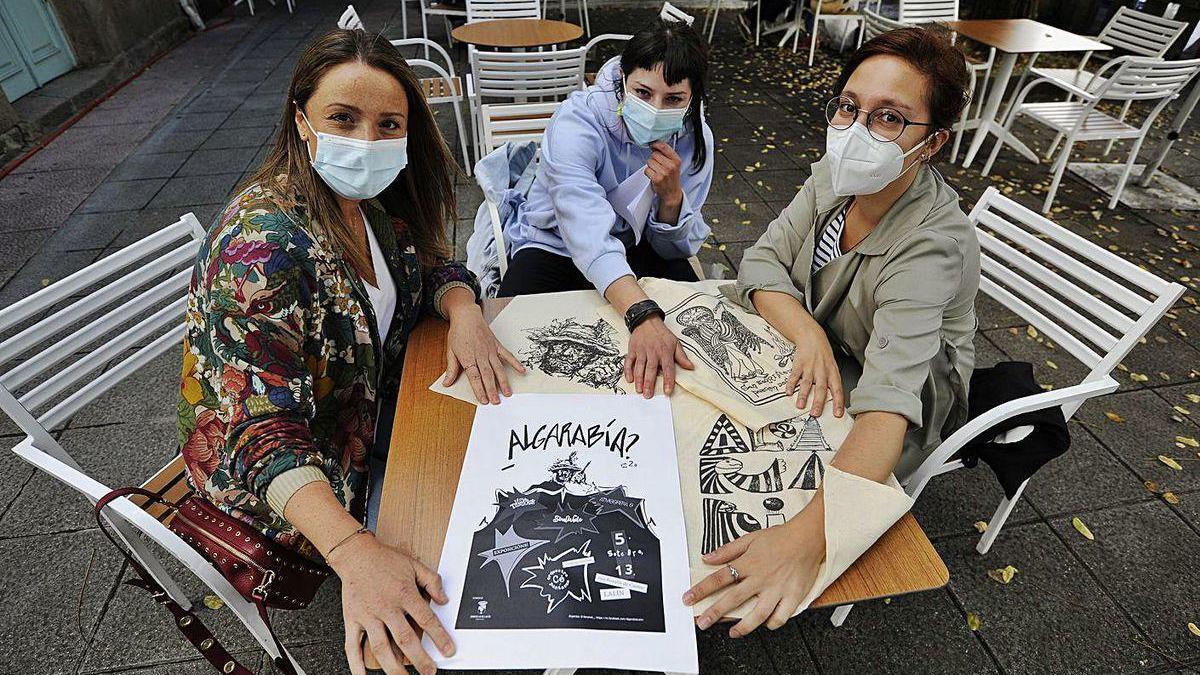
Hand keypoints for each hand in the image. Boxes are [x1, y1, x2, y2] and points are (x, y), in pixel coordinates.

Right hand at [330, 534, 453, 674]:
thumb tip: (444, 599)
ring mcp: (368, 616)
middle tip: (429, 671)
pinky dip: (356, 664)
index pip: (426, 620)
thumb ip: (432, 581)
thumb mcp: (414, 565)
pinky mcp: (352, 620)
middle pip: (405, 639)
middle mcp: (386, 607)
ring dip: (392, 667)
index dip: (439, 637)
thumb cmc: (384, 560)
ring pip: (381, 647)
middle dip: (419, 659)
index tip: (448, 651)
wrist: (356, 554)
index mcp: (404, 594)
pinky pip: (352, 645)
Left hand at [443, 304, 524, 403]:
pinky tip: (522, 371)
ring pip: (498, 368)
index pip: (474, 377)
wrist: (467, 316)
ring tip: (507, 393)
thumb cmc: (458, 333)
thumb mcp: (451, 351)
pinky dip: (515, 363)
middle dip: (492, 389)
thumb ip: (451, 368)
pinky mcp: (496, 345)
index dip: (479, 389)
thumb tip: (446, 383)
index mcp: (468, 357)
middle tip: (496, 402)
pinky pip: (507, 355)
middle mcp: (480, 354)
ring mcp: (490, 350)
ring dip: (503, 381)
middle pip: (487, 375)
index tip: (483, 400)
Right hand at [624, 316, 692, 397]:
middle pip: (651, 370)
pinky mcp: (632, 350)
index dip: (668, 380)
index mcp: (665, 352)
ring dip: (639, 379)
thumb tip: (691, 367)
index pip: (668, 368)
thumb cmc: (662, 334)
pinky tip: (629, 379)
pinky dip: (628, 370)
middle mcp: (653, 352)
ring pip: (639, 367)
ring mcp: (641, 351)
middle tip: (648, 395)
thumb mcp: (675, 343)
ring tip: (639, 390)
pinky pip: (629, 361)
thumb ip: (682, 357)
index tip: (668, 391)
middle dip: (649, 383)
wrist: (647, 321)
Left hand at [645, 141, 682, 207]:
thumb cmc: (672, 178)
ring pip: (649, 162)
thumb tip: (655, 144)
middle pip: (654, 154)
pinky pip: (646, 170)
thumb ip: (667, 154)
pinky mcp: (657, 179)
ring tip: (657, 171)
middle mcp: (671, 166)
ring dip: (651, 166)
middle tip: (658, 165)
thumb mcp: (674, 164)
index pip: (664, 147)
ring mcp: (664, 173)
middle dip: (654, 158)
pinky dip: (648, 172)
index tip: (653, 145)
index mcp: (676, 160)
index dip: (656, 144)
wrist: (672, 193)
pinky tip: (654, 175)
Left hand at [683, 511, 825, 636]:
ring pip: (758, 613)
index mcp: (749, 563)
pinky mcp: (793, 596)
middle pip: (733, 598)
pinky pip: (781, 616)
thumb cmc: (780, 537)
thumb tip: (708, 557)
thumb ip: (728, 550)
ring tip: (733, 633)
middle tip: (702, 622)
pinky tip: (765, 625)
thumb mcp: (750, 538)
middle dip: (715, 612)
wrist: (808, 537)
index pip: (719, 578)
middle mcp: (761, 578)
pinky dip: (773, 623)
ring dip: (744, 626)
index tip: (689, 598)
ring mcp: (777, 589)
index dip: (702, 589)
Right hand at [786, 322, 843, 416]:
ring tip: (800, 406)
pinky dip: (791, 384)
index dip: (838, 402)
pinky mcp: (799, 363)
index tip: (838, 414)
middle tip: (815, 413)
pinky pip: (794, 375)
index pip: (837, 389)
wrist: (812, 336)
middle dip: (818, 402)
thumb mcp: (831, 367)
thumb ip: (830, 382)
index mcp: (832, 372)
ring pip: (807, 383)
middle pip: (821, 388)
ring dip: (803, 395)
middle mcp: (822, 370)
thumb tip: (831, 401)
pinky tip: (788, 391)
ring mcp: (810, 367)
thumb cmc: (823, 354)